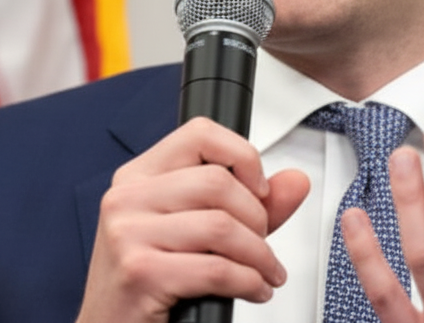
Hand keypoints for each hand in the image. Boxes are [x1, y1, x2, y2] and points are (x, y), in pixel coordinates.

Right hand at [76, 117, 309, 322]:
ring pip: (221, 226)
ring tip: (264, 272)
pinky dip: (249, 282)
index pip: (199, 134)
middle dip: (257, 219)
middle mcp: (127, 197)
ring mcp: (129, 233)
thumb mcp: (194, 233)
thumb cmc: (148, 281)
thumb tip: (295, 181)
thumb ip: (247, 205)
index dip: (243, 156)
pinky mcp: (140, 271)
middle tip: (262, 245)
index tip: (259, 188)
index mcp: (138, 177)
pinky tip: (253, 290)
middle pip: (217, 182)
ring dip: (258, 256)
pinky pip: (216, 269)